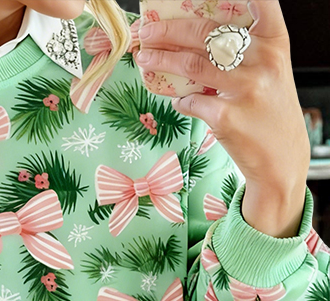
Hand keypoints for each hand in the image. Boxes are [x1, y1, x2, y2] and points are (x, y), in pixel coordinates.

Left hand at [136, 0, 310, 191]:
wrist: (281, 158)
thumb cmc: (270, 110)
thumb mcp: (269, 70)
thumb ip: (243, 50)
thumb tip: (190, 37)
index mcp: (274, 41)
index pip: (261, 1)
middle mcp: (262, 59)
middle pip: (205, 32)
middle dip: (168, 30)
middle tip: (147, 32)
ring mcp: (244, 88)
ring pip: (190, 64)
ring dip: (161, 60)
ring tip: (145, 58)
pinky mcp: (225, 117)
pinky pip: (190, 101)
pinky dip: (179, 100)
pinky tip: (177, 100)